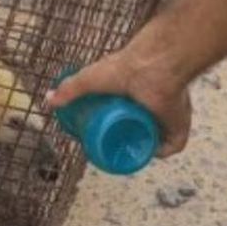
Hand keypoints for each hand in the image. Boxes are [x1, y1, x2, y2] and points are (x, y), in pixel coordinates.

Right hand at [46, 20, 193, 157]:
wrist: (152, 68)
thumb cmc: (124, 69)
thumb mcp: (90, 80)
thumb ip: (69, 88)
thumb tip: (48, 100)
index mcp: (135, 96)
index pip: (123, 119)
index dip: (111, 130)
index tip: (96, 138)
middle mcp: (151, 108)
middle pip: (136, 132)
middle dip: (123, 142)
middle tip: (105, 150)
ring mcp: (166, 119)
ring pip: (151, 141)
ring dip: (138, 149)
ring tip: (119, 156)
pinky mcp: (178, 129)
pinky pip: (168, 148)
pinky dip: (156, 153)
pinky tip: (141, 157)